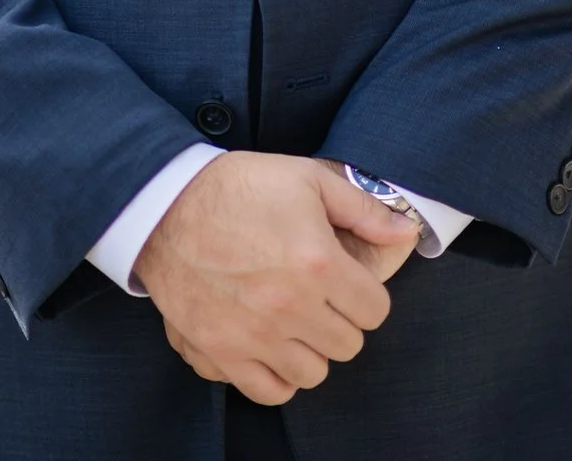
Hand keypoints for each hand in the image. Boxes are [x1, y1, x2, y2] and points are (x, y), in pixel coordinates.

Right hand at [135, 151, 411, 404]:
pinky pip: (270, 391)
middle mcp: (290, 307)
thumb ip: (363, 210)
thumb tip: (406, 232)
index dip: (366, 294)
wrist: (164, 204)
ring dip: (310, 349)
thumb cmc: (239, 186)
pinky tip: (271, 345)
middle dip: (341, 320)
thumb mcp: (306, 179)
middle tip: (320, 297)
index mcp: (317, 263)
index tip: (348, 281)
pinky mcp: (220, 352)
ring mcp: (254, 336)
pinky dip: (277, 375)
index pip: (375, 311)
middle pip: (348, 345)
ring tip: (295, 319)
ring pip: (313, 373)